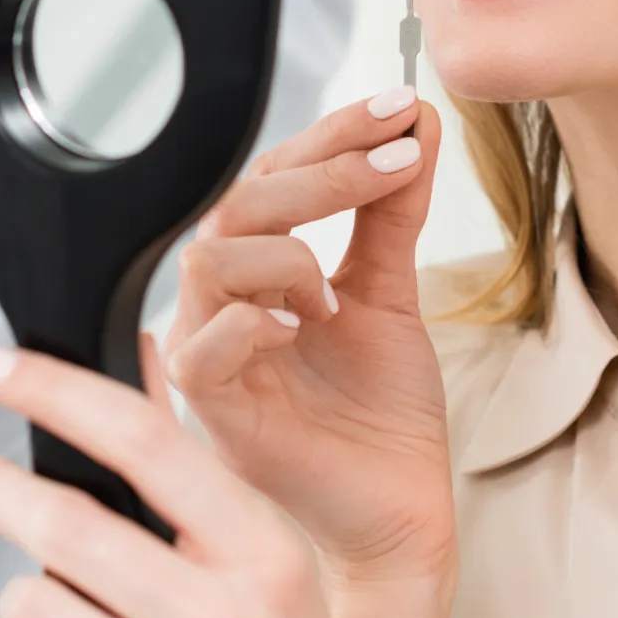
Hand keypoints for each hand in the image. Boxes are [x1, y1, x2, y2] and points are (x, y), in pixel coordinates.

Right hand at [164, 90, 453, 583]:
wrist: (399, 509)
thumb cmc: (382, 411)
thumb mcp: (393, 291)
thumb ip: (393, 210)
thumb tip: (418, 120)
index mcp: (259, 267)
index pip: (272, 175)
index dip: (332, 134)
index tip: (401, 107)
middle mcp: (224, 301)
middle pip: (238, 203)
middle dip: (323, 171)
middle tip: (399, 157)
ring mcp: (209, 352)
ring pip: (210, 259)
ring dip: (287, 255)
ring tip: (337, 294)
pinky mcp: (210, 410)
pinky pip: (199, 348)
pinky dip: (254, 324)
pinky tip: (306, 324)